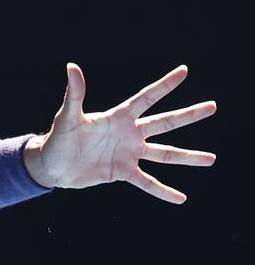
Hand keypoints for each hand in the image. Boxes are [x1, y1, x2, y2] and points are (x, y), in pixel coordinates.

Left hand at [24, 63, 216, 202]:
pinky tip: (181, 198)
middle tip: (213, 106)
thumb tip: (71, 66)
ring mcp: (129, 153)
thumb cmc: (59, 138)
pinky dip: (163, 191)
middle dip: (188, 115)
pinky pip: (147, 182)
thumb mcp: (68, 117)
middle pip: (165, 122)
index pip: (146, 98)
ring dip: (187, 157)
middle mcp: (129, 133)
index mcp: (119, 117)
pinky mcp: (123, 172)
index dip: (164, 85)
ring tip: (211, 159)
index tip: (184, 71)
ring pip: (164, 154)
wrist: (52, 165)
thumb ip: (75, 94)